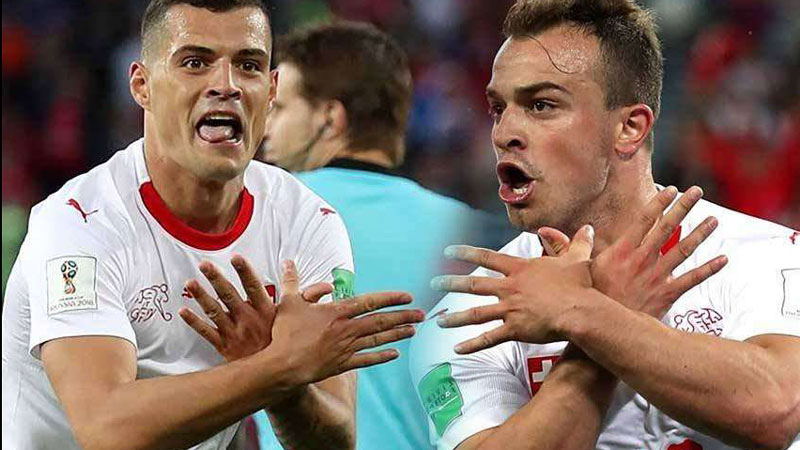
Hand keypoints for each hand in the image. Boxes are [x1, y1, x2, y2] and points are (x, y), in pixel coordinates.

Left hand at [178, 255, 331, 361]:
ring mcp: (235, 334)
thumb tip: (327, 286)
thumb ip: (310, 300)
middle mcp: (249, 321)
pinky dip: (194, 322)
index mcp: (266, 312)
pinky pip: (207, 334)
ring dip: (201, 297)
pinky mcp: (225, 347)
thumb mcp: (300, 321)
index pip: (254, 286)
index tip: (236, 256)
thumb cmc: (288, 345)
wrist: (278, 379)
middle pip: (230, 296)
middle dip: (217, 279)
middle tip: (205, 263)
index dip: (244, 271)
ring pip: (215, 313)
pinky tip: (182, 311)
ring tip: (190, 282)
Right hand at [270, 261, 424, 385]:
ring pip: (377, 339)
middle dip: (403, 316)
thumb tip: (289, 261)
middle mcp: (346, 330)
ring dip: (397, 334)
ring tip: (414, 330)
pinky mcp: (342, 364)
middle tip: (422, 314)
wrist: (282, 366)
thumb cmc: (284, 333)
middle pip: (380, 320)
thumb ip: (292, 281)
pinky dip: (382, 356)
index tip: (407, 296)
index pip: (370, 302)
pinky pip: (367, 360)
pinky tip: (395, 354)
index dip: (390, 298)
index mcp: (337, 312)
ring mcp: (346, 348)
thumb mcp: (288, 302)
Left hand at [433, 225, 595, 352]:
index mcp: (520, 269)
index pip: (487, 257)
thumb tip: (588, 227)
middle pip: (474, 284)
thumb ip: (577, 243)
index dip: (466, 253)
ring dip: (455, 317)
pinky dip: (472, 345)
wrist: (580, 310)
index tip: (448, 251)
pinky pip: (489, 339)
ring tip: (438, 321)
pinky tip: (457, 350)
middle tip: (433, 283)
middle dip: (451, 283)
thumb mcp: (577, 258)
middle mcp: (510, 288)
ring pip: (475, 313)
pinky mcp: (515, 330)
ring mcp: (510, 309)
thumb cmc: (579, 285)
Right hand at [538, 186, 727, 317]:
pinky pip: (691, 280)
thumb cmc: (585, 301)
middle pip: (667, 228)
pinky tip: (723, 259)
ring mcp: (655, 277)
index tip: (671, 189)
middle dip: (684, 207)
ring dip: (700, 233)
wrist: (599, 330)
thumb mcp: (574, 271)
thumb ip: (568, 248)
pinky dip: (708, 270)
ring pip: (683, 250)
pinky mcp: (666, 295)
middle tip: (697, 192)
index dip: (658, 203)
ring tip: (714, 219)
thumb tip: (556, 230)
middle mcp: (640, 260)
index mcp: (620, 251)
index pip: (643, 220)